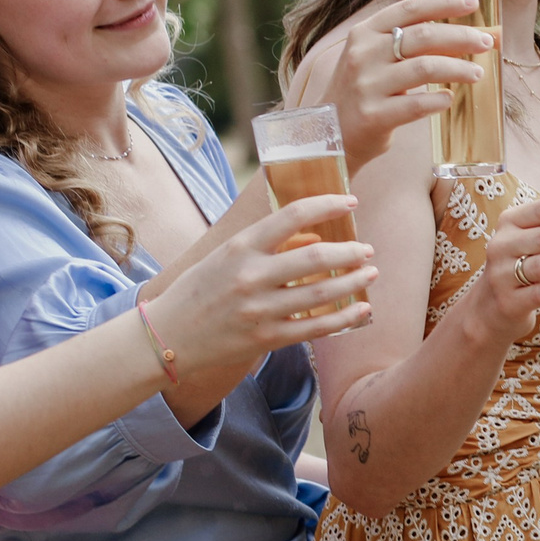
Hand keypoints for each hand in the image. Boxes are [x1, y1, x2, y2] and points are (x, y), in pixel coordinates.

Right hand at [146, 196, 379, 367]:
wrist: (168, 337)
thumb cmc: (199, 290)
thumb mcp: (225, 256)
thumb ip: (265, 245)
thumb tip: (313, 237)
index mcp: (240, 247)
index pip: (292, 215)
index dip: (327, 204)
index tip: (350, 202)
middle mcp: (251, 276)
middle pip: (316, 258)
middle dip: (351, 251)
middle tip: (367, 249)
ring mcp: (260, 309)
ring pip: (322, 293)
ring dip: (354, 281)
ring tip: (371, 273)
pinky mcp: (267, 338)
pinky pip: (317, 326)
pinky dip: (346, 317)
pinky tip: (363, 308)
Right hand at [320, 0, 493, 170]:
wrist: (330, 134)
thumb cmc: (364, 92)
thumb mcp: (376, 58)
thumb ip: (409, 44)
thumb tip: (463, 35)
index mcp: (365, 33)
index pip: (410, 8)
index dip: (443, 2)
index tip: (472, 3)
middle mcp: (364, 54)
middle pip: (424, 36)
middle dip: (462, 36)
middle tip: (487, 42)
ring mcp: (367, 85)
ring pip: (425, 68)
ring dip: (458, 69)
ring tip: (478, 73)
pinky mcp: (374, 115)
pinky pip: (417, 104)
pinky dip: (439, 100)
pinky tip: (448, 99)